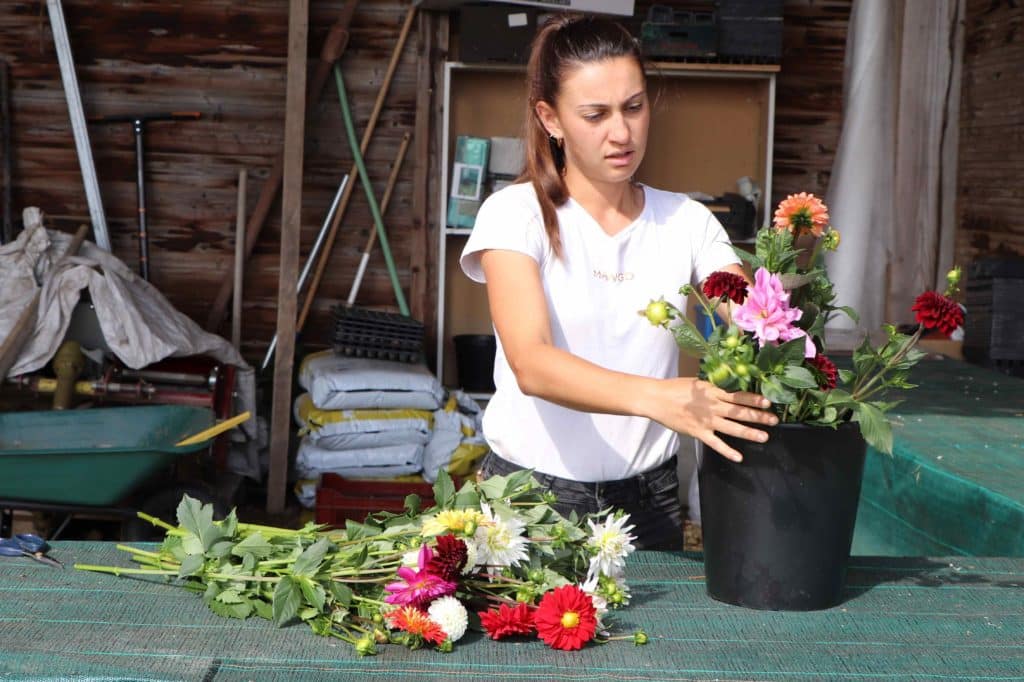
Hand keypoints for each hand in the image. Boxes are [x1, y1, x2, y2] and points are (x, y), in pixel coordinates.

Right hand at [649, 377, 777, 462]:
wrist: (656, 399)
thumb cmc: (675, 389)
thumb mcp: (698, 383)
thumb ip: (714, 389)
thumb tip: (728, 390)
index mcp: (713, 392)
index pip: (738, 396)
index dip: (754, 399)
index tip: (768, 403)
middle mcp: (713, 407)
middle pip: (740, 412)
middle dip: (758, 417)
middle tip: (774, 420)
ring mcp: (706, 421)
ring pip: (732, 428)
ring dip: (749, 433)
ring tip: (764, 437)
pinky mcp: (698, 432)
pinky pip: (716, 444)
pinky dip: (727, 451)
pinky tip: (739, 457)